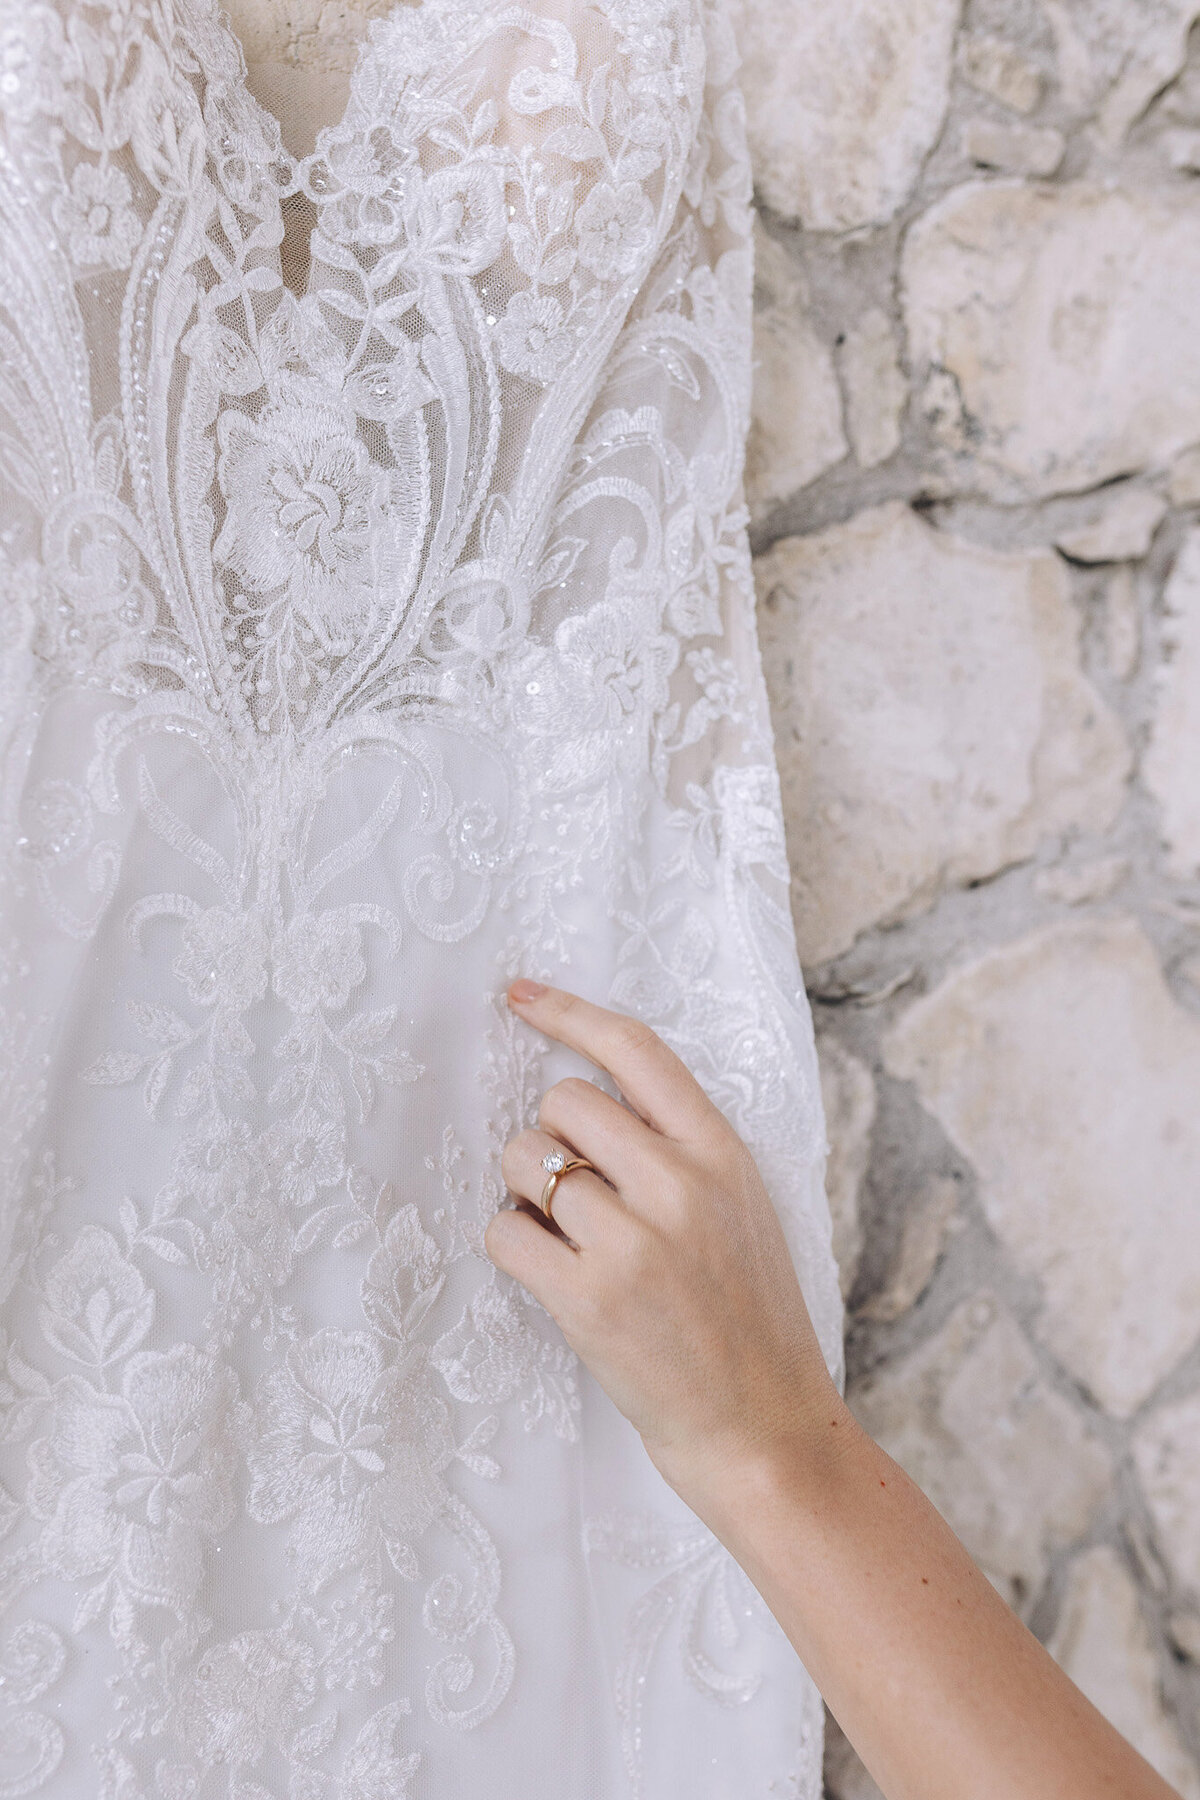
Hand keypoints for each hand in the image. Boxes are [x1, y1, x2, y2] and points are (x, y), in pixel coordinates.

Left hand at [483, 978, 842, 1514]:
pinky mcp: (591, 1300)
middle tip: (567, 1191)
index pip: (636, 1049)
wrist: (766, 1432)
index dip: (568, 1012)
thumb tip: (583, 1105)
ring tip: (562, 1239)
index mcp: (722, 1153)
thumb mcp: (741, 1210)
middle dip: (546, 1136)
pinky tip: (547, 1275)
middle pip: (563, 1100)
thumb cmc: (748, 1323)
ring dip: (522, 1192)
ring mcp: (636, 1242)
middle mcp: (681, 1184)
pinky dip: (509, 1246)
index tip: (517, 995)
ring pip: (523, 1160)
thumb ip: (680, 1151)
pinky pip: (504, 1231)